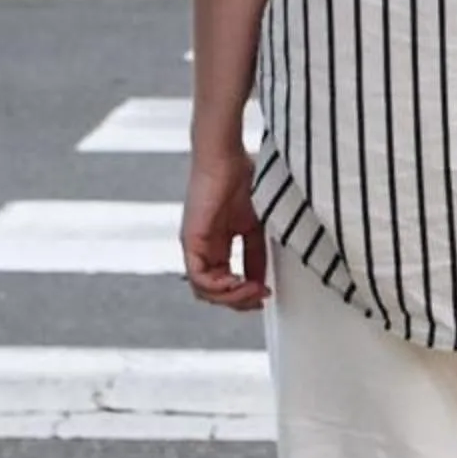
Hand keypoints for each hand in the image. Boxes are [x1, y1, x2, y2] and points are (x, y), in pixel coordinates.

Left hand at [183, 144, 269, 310]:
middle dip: (239, 301)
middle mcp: (203, 249)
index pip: (225, 283)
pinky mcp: (190, 242)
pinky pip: (199, 277)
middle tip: (259, 297)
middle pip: (213, 293)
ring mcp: (195, 247)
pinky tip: (239, 283)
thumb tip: (261, 278)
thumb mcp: (256, 226)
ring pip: (204, 290)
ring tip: (252, 290)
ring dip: (231, 297)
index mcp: (217, 245)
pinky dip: (220, 287)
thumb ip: (256, 254)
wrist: (225, 157)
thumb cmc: (242, 179)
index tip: (265, 292)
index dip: (244, 295)